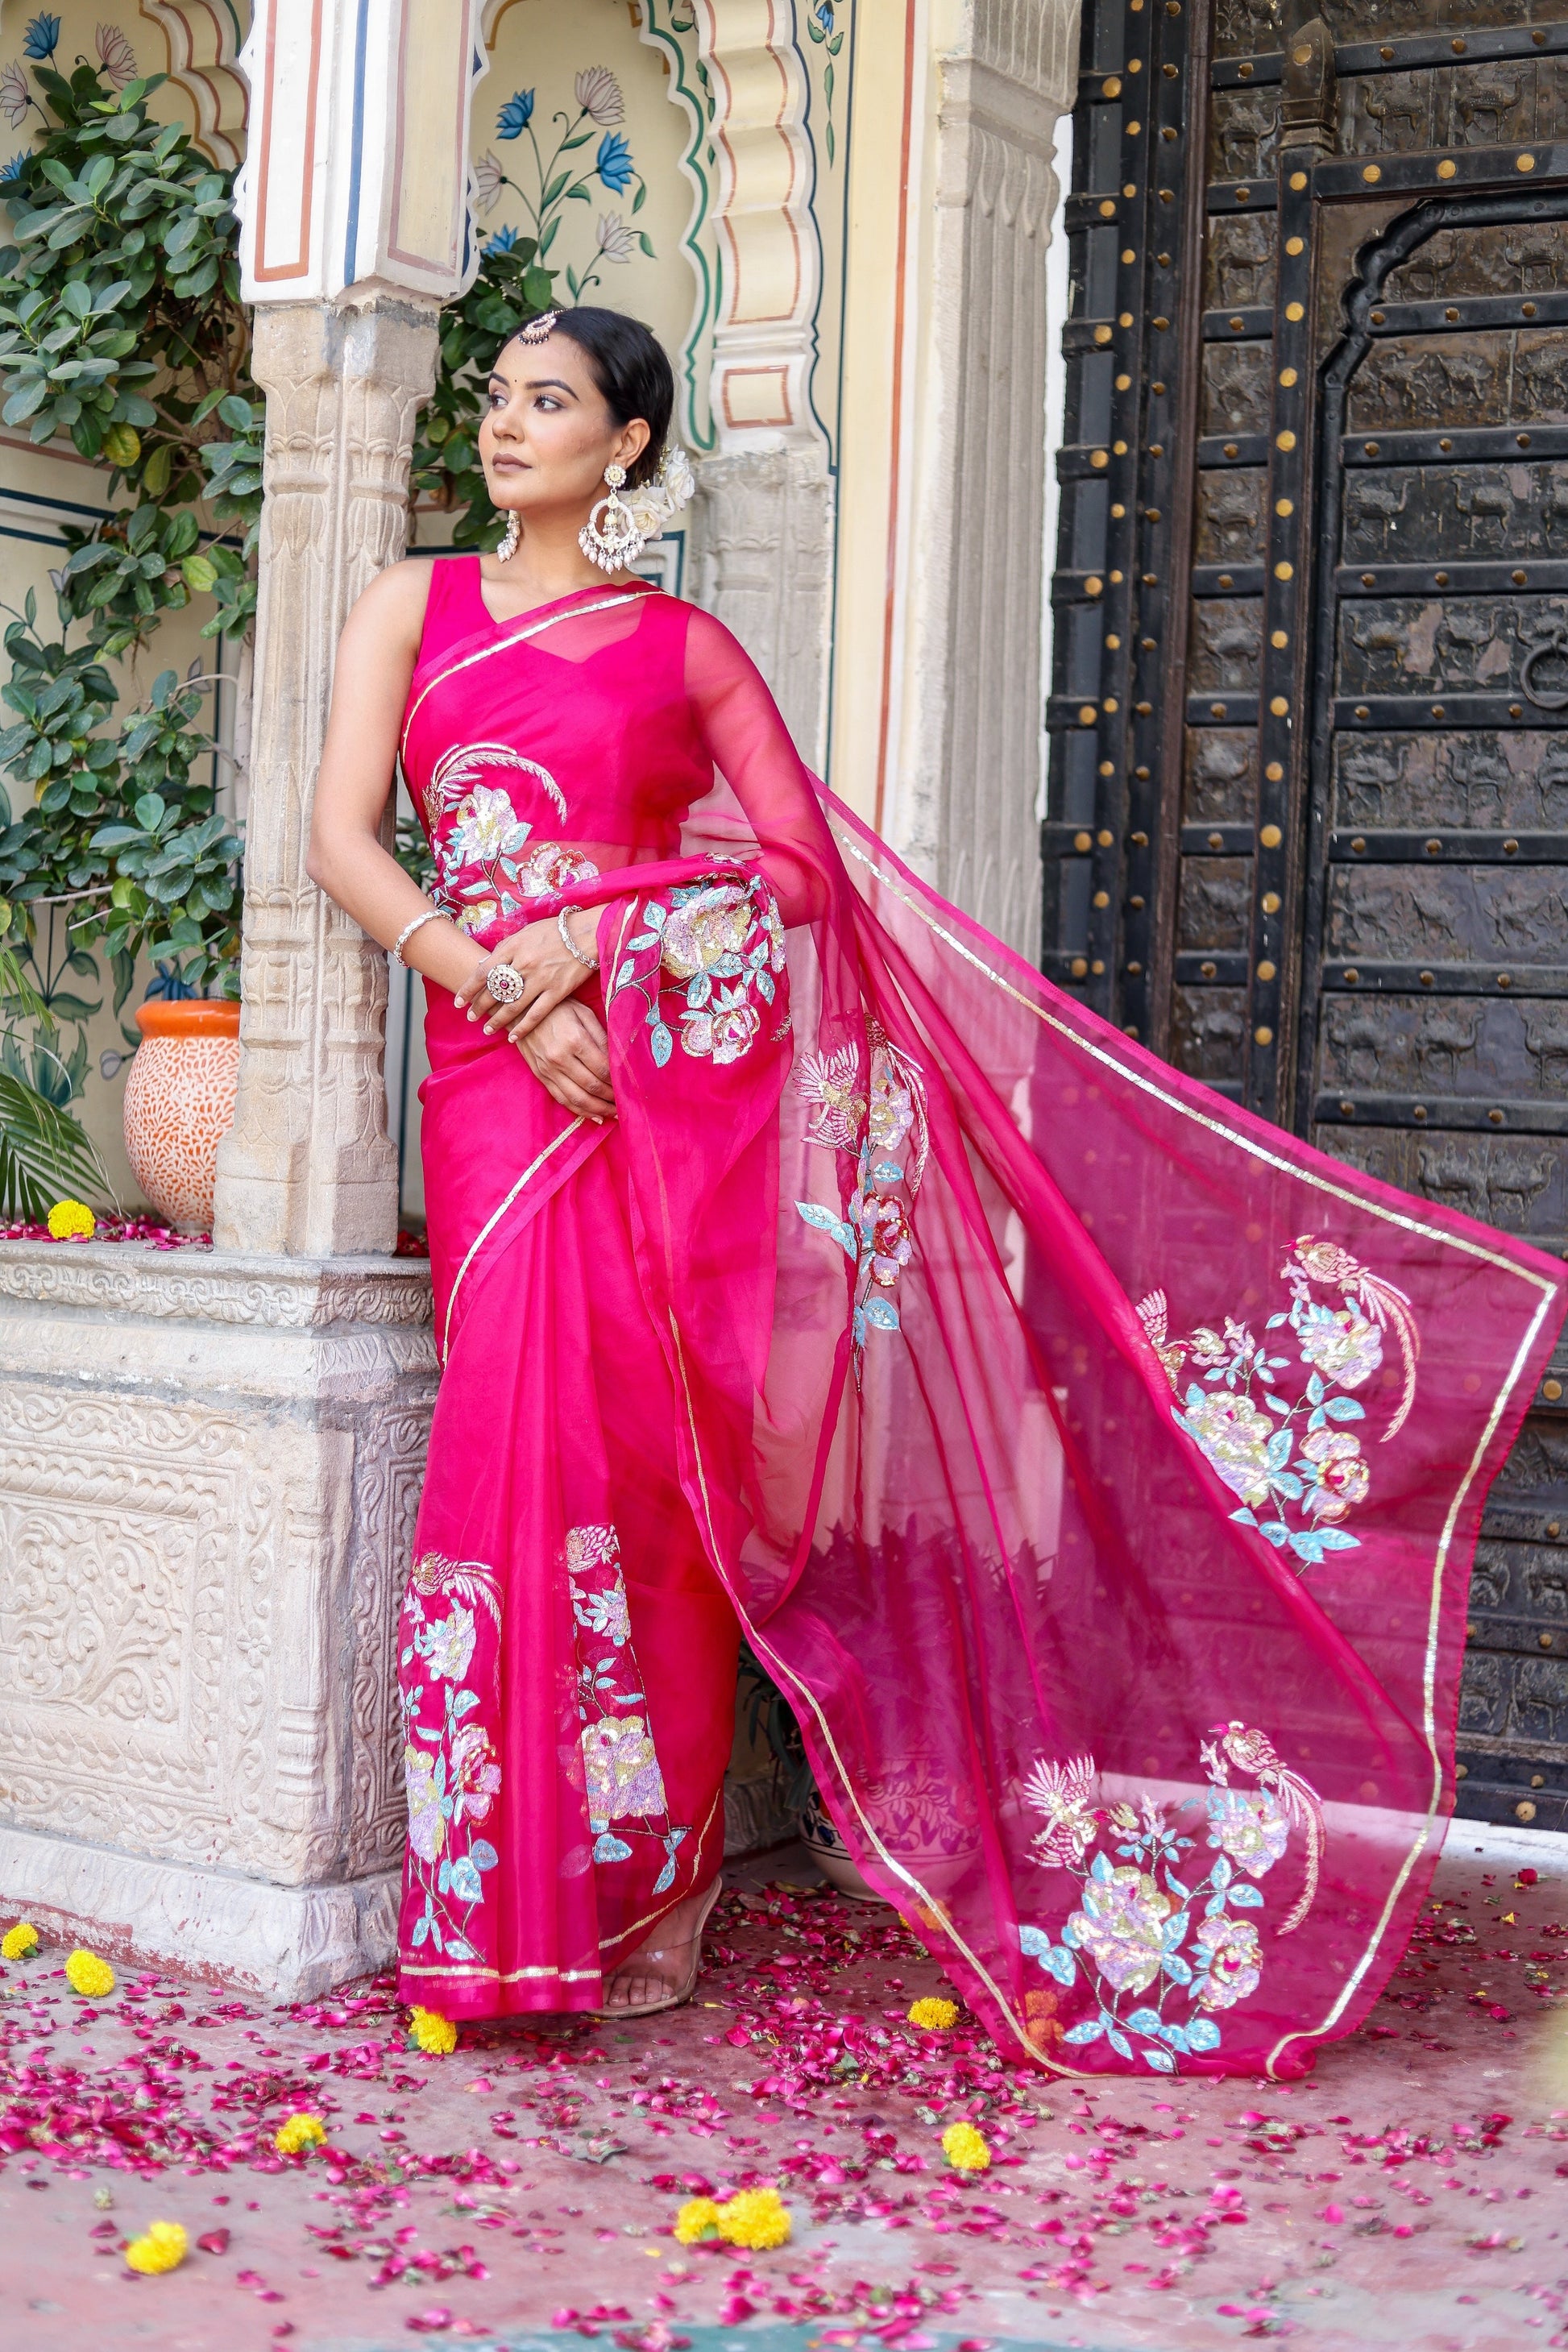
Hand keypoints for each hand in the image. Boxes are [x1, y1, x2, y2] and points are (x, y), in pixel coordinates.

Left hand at [455, 908, 599, 1040]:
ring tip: (487, 1029)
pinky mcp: (557, 992)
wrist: (587, 933)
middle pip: (494, 991)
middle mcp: (523, 964)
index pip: (483, 972)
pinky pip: (536, 1014)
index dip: (468, 989)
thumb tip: (485, 965)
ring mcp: (540, 979)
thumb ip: (505, 948)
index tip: (459, 1001)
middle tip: (471, 1017)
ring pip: (512, 1005)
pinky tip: (513, 1036)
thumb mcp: (525, 932)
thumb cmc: (555, 930)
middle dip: (479, 1006)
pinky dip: (523, 1027)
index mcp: (513, 947)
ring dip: (497, 1020)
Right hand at [512, 996, 615, 1122]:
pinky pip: (562, 1099)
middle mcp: (561, 1058)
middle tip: (626, 1103)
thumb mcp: (584, 1013)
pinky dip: (579, 1111)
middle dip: (612, 1098)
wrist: (521, 1009)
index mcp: (575, 1040)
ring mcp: (549, 1070)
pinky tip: (594, 1116)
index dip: (618, 1081)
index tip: (629, 1086)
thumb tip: (618, 1060)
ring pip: (577, 1098)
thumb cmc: (558, 1008)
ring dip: (598, 1109)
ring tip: (615, 1114)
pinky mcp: (541, 1076)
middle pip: (592, 1086)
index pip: (602, 1068)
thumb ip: (601, 1036)